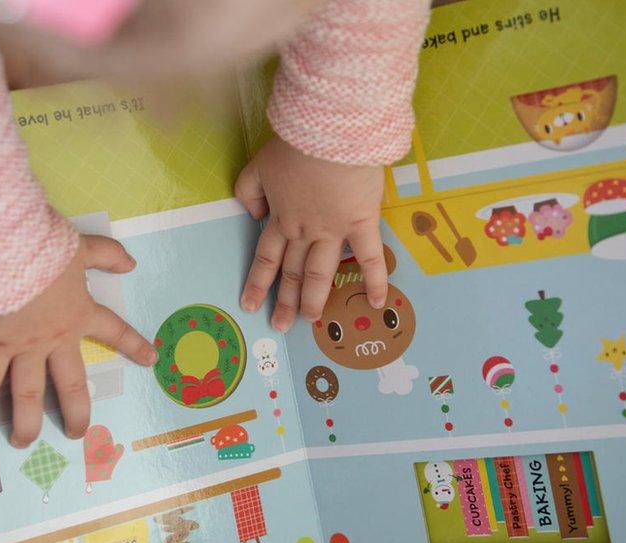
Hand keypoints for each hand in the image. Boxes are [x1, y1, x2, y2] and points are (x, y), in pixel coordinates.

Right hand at [0, 235, 156, 447]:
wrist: (5, 246)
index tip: (151, 359)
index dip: (133, 344)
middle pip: (71, 383)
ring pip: (29, 393)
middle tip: (77, 432)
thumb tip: (132, 264)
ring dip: (27, 421)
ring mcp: (25, 347)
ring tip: (25, 442)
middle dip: (76, 410)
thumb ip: (107, 255)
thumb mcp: (81, 245)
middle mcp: (56, 338)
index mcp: (80, 311)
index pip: (114, 330)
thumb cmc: (42, 244)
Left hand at [236, 136, 387, 330]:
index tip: (249, 305)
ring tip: (310, 320)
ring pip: (321, 272)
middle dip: (284, 301)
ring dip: (315, 299)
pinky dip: (375, 280)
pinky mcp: (362, 223)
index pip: (266, 258)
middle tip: (280, 326)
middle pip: (292, 271)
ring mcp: (333, 230)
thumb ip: (249, 191)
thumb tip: (254, 214)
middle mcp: (304, 231)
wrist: (328, 134)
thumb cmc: (294, 145)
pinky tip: (377, 303)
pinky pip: (370, 256)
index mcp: (280, 217)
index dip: (258, 283)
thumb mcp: (258, 165)